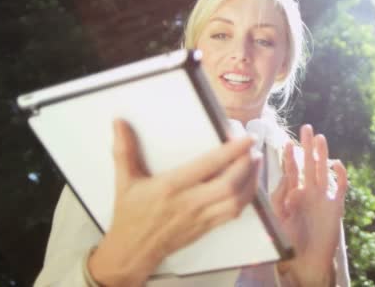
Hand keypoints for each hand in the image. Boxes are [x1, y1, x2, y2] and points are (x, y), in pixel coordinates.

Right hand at [88, 119, 259, 285]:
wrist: (132, 252)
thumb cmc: (130, 215)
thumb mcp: (124, 181)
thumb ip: (124, 150)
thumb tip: (119, 122)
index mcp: (171, 187)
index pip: (207, 166)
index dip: (231, 151)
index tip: (246, 138)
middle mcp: (189, 203)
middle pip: (229, 185)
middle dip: (246, 166)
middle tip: (253, 148)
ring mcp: (200, 218)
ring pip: (236, 201)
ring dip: (251, 182)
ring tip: (256, 162)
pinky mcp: (206, 228)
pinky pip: (233, 214)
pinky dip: (246, 198)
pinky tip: (249, 185)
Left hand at [271, 125, 347, 286]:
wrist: (307, 260)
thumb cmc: (289, 241)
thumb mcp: (277, 218)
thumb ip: (278, 198)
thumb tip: (284, 178)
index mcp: (292, 194)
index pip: (291, 170)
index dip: (290, 156)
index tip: (287, 142)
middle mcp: (308, 192)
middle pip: (307, 164)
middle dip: (307, 146)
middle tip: (306, 127)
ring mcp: (322, 197)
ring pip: (322, 170)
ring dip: (322, 154)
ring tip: (320, 137)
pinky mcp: (335, 206)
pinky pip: (339, 187)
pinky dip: (339, 175)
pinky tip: (336, 164)